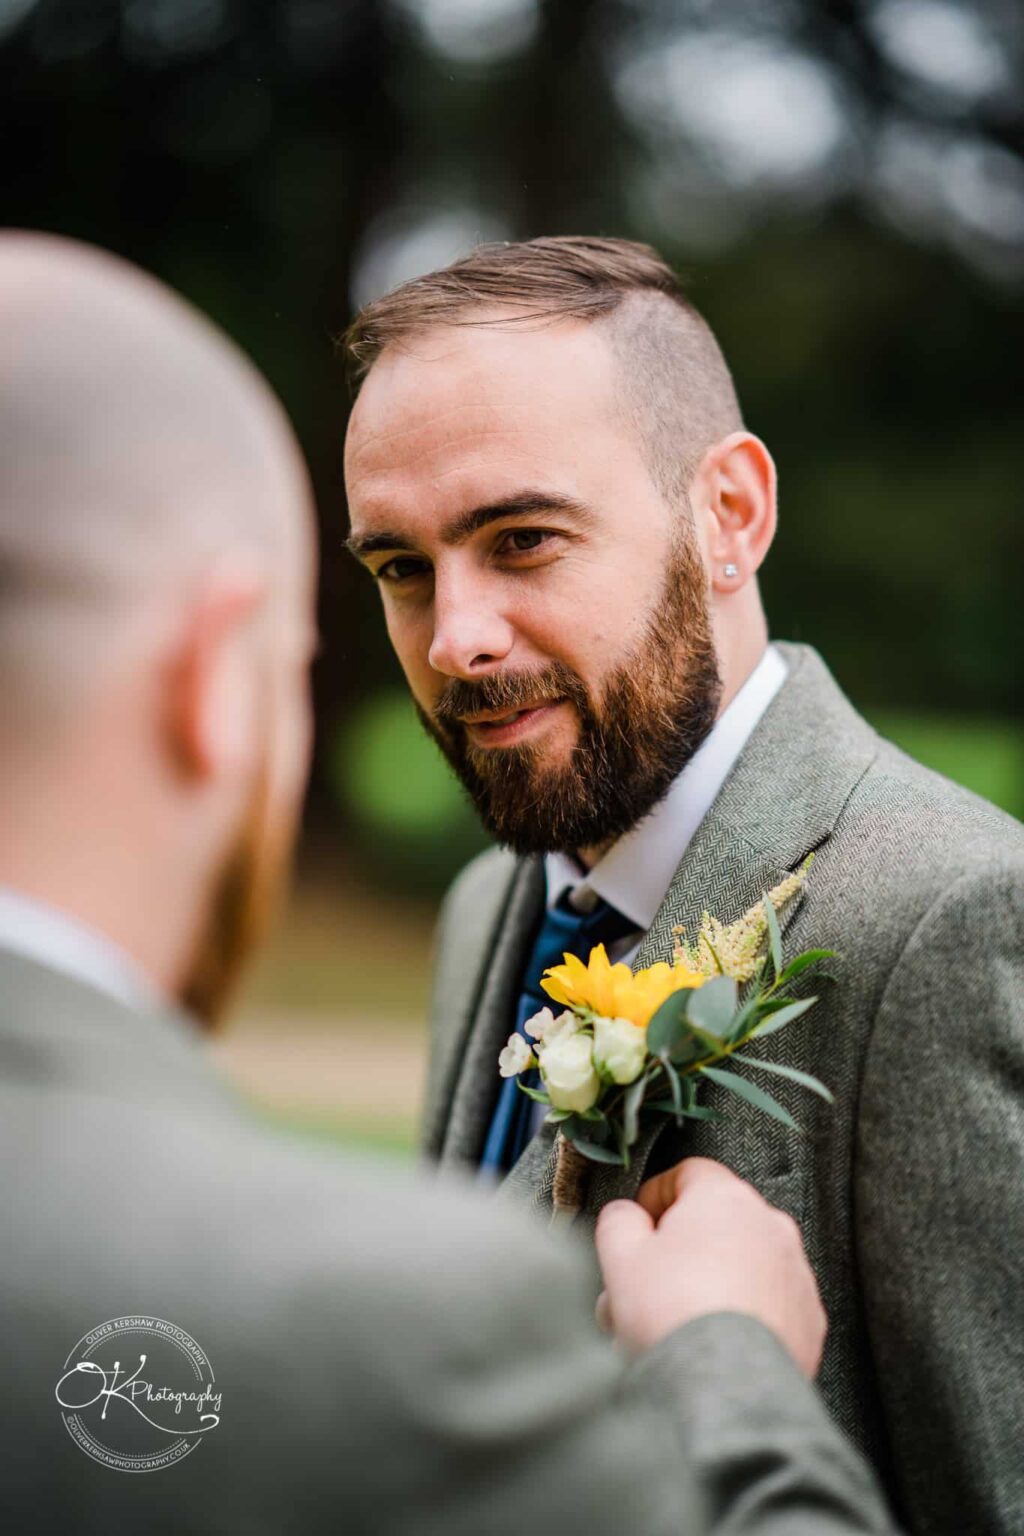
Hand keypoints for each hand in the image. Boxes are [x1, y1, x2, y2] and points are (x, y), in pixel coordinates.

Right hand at [594, 1157, 825, 1376]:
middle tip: (649, 1283)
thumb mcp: (621, 1257)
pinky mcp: (809, 1317)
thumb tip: (628, 1216)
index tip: (640, 1224)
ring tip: (677, 1322)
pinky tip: (714, 1341)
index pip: (689, 1173)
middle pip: (718, 1221)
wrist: (726, 1390)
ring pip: (745, 1262)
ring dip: (714, 1280)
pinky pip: (769, 1302)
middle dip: (682, 1247)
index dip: (657, 1196)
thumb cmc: (673, 1315)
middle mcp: (770, 1225)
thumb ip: (619, 1219)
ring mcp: (796, 1272)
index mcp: (724, 1198)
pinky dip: (744, 1312)